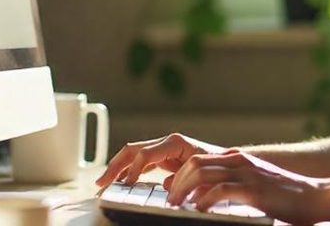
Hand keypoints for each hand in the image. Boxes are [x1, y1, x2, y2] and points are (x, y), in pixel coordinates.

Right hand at [94, 133, 227, 187]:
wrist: (228, 162)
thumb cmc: (218, 166)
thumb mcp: (203, 172)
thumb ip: (185, 176)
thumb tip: (167, 185)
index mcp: (175, 143)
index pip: (145, 154)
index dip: (133, 170)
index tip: (126, 186)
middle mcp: (167, 143)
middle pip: (133, 150)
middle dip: (115, 166)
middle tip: (101, 183)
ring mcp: (164, 149)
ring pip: (133, 155)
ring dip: (117, 168)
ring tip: (104, 184)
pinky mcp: (164, 158)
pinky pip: (140, 163)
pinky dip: (128, 171)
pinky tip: (120, 182)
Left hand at [165, 149, 329, 224]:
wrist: (317, 196)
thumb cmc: (286, 197)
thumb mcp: (254, 185)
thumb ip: (230, 186)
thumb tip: (201, 198)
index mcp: (238, 159)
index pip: (198, 160)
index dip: (180, 176)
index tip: (172, 194)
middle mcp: (239, 162)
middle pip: (194, 164)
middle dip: (177, 182)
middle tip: (171, 201)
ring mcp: (247, 174)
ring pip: (201, 172)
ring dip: (184, 190)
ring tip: (178, 206)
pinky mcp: (254, 190)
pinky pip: (220, 191)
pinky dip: (204, 201)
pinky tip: (200, 212)